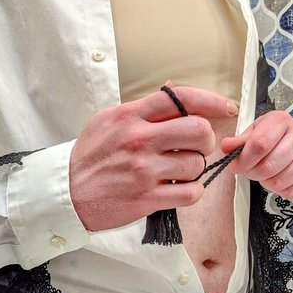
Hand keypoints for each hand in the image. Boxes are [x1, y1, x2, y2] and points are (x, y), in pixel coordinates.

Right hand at [70, 87, 238, 230]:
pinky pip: (190, 193)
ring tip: (177, 172)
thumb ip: (141, 109)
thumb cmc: (89, 157)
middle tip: (195, 147)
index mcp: (130, 116)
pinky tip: (178, 189)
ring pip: (196, 164)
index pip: (180, 98)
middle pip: (198, 130)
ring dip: (194, 169)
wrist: (66, 192)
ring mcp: (144, 170)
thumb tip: (173, 93)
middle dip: (205, 139)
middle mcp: (139, 140)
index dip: (211, 101)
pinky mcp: (147, 198)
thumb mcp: (107, 121)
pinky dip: (191, 192)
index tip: (226, 108)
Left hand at [221, 110, 292, 200]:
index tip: (235, 166)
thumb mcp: (252, 133)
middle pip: (268, 166)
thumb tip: (226, 147)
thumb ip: (237, 142)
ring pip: (279, 182)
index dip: (244, 160)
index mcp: (281, 121)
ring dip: (266, 183)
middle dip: (253, 174)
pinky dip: (280, 191)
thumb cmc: (269, 136)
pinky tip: (279, 179)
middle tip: (250, 171)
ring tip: (265, 174)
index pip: (260, 144)